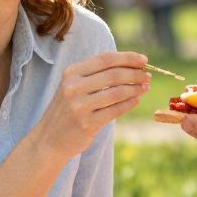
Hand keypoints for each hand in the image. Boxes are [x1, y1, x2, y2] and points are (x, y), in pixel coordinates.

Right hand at [34, 50, 150, 160]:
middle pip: (113, 74)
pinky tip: (137, 100)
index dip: (127, 58)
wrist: (49, 138)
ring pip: (117, 92)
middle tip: (148, 76)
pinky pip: (115, 111)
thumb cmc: (67, 109)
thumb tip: (129, 64)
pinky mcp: (86, 124)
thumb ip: (95, 74)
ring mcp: (79, 106)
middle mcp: (73, 87)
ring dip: (135, 89)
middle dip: (135, 73)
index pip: (105, 59)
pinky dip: (129, 104)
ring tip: (145, 87)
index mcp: (72, 72)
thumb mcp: (74, 86)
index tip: (144, 60)